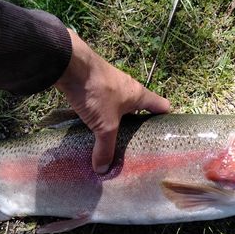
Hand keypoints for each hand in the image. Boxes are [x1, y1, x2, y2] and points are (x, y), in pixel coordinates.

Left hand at [54, 29, 169, 173]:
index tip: (163, 135)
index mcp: (139, 95)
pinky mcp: (95, 83)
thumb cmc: (97, 92)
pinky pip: (104, 102)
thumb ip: (105, 148)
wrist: (69, 63)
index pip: (161, 106)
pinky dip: (102, 114)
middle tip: (137, 143)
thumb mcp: (104, 125)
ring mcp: (111, 84)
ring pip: (121, 105)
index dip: (165, 119)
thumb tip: (103, 170)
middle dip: (139, 124)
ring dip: (119, 119)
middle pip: (141, 107)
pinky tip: (93, 125)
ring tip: (115, 137)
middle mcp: (129, 88)